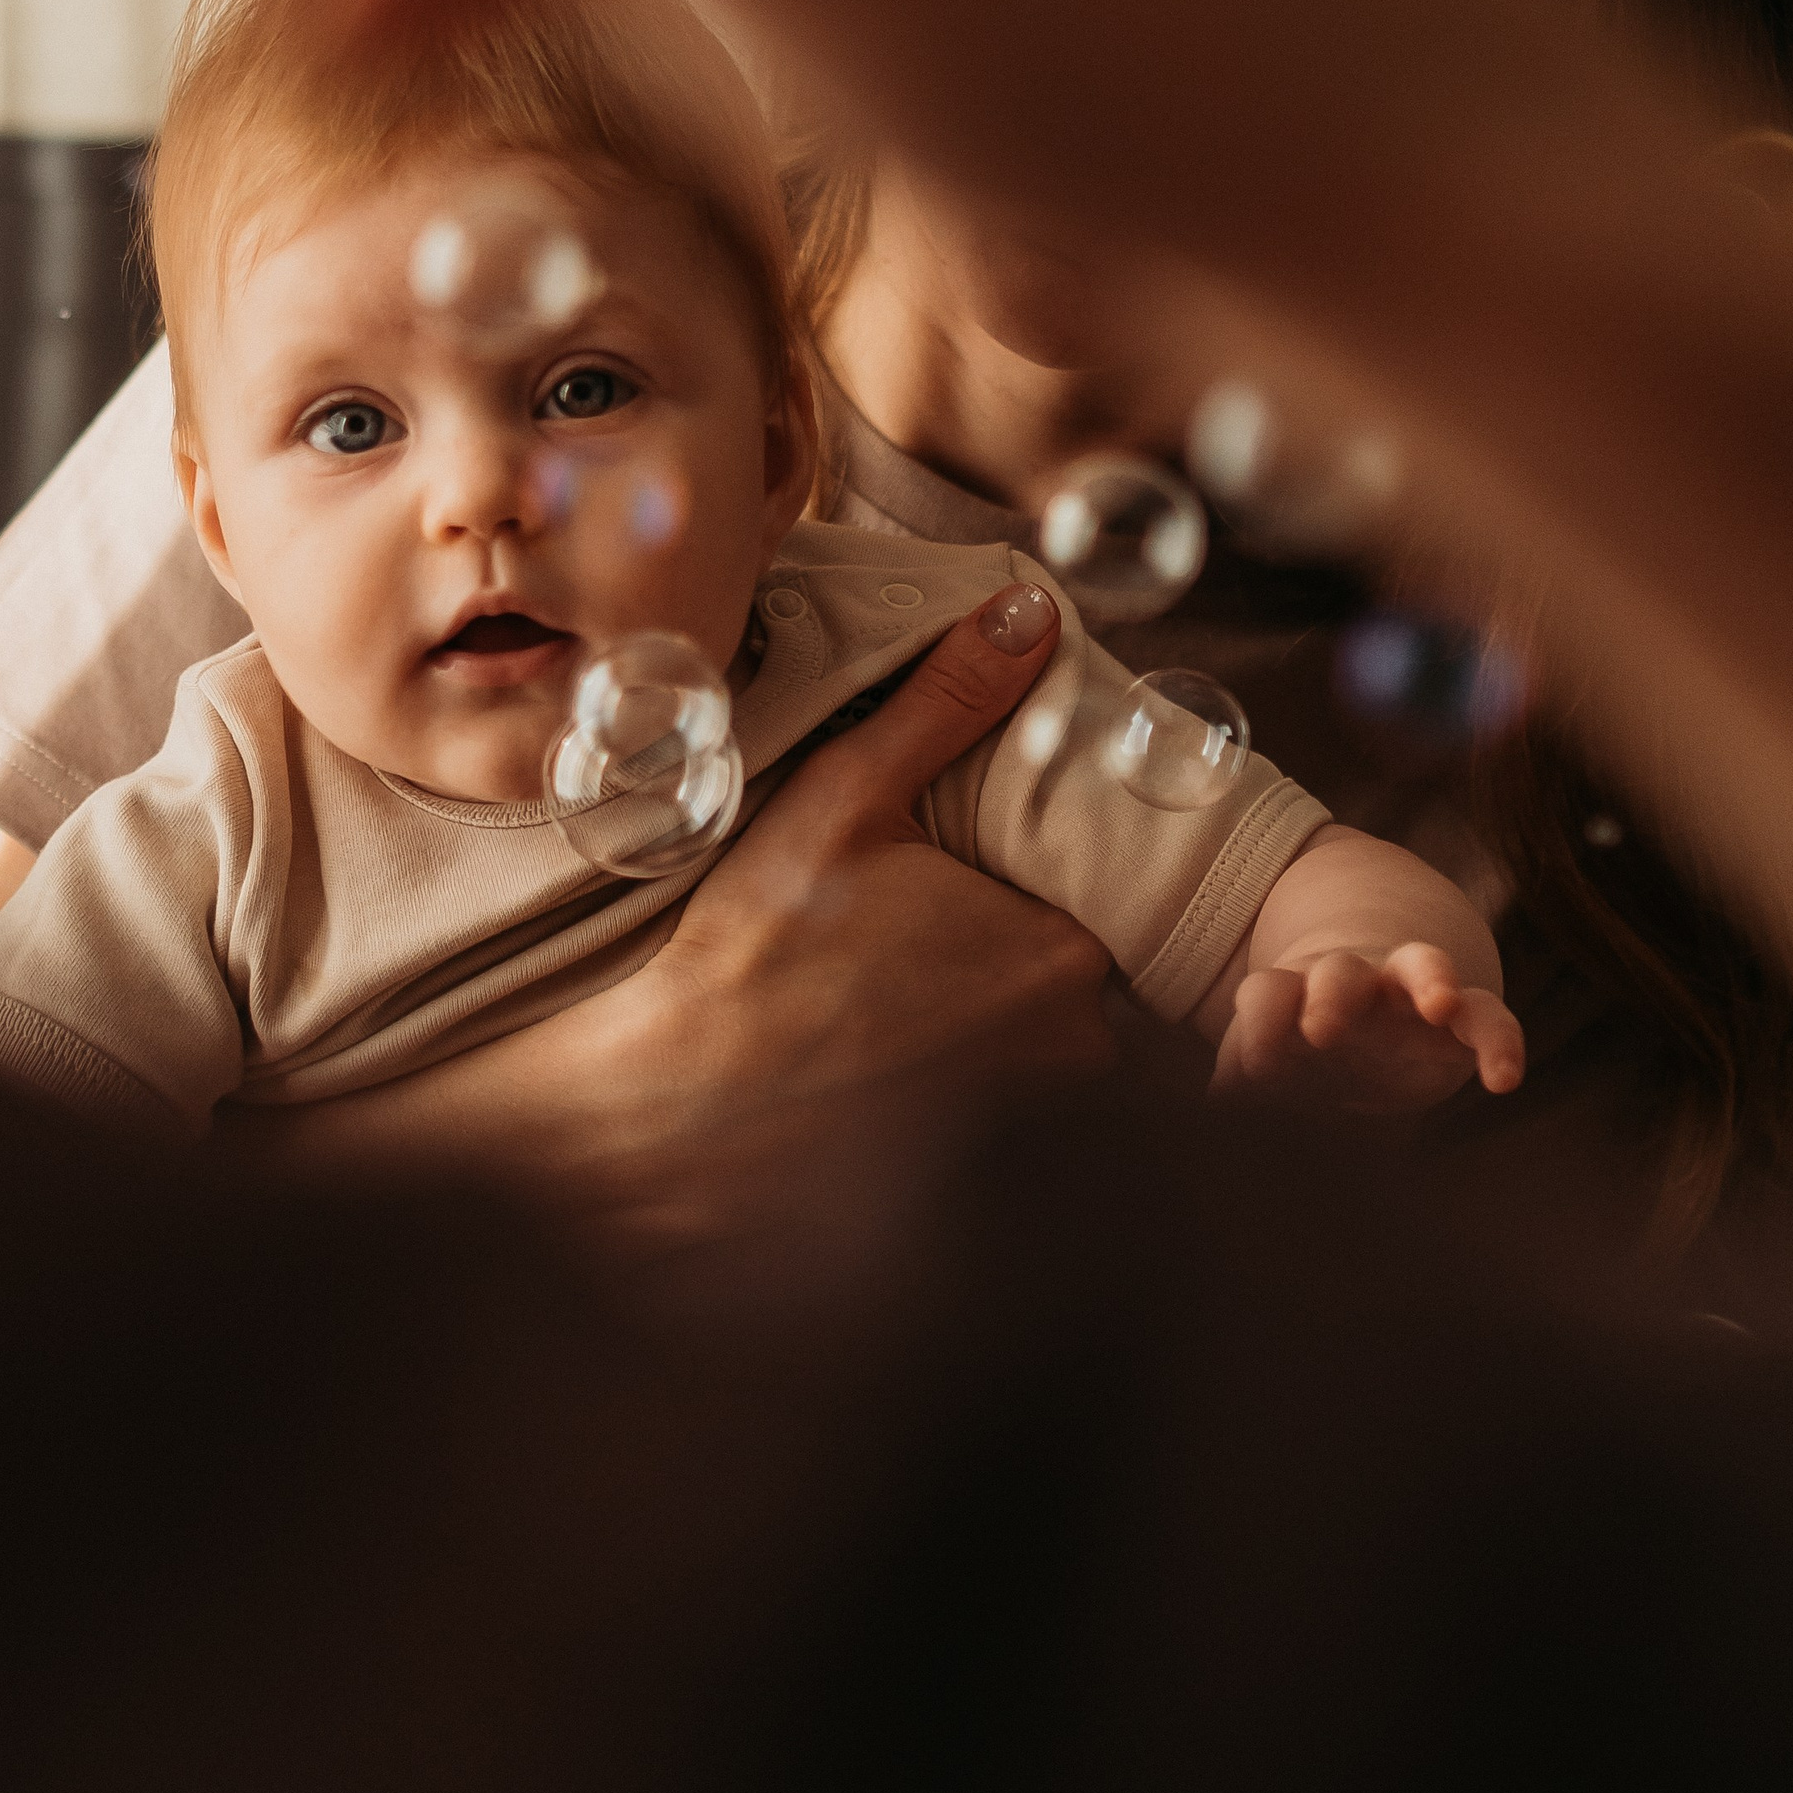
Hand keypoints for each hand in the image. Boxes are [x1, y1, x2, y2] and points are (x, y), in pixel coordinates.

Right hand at [587, 581, 1114, 1250]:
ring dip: (1014, 1026)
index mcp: (1061, 953)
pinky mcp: (987, 1184)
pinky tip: (900, 1068)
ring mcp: (1034, 1131)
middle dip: (1037, 951)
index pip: (1121, 899)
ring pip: (1064, 1054)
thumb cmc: (755, 951)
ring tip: (914, 1000)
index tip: (1005, 870)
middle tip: (944, 932)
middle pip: (1101, 982)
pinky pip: (1020, 1124)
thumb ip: (950, 702)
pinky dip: (980, 1093)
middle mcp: (1074, 1051)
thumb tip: (1029, 609)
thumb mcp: (845, 797)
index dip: (1066, 880)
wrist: (670, 1110)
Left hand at [1213, 941, 1526, 1113]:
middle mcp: (1351, 984)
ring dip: (1430, 977)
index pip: (1270, 993)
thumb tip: (1209, 1110)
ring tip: (1440, 1002)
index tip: (1256, 1068)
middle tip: (1320, 1028)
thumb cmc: (1301, 1049)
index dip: (1261, 1023)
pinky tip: (1504, 1079)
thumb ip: (1240, 1079)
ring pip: (1422, 964)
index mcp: (1295, 995)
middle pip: (1340, 971)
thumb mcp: (1271, 1064)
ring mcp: (1408, 994)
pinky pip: (1487, 1016)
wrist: (1366, 1028)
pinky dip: (1500, 1040)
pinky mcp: (1461, 1017)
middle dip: (1331, 993)